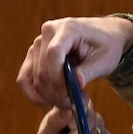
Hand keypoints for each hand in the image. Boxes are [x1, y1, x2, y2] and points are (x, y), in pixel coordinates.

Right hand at [17, 16, 132, 107]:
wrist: (104, 36)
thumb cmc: (107, 46)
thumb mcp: (105, 60)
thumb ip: (89, 72)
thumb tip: (76, 84)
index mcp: (68, 28)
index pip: (54, 54)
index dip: (58, 79)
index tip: (69, 97)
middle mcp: (48, 32)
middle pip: (42, 69)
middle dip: (55, 93)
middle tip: (72, 106)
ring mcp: (38, 43)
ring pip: (32, 77)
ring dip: (47, 96)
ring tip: (67, 103)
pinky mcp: (33, 55)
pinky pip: (25, 78)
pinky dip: (34, 94)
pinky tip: (48, 103)